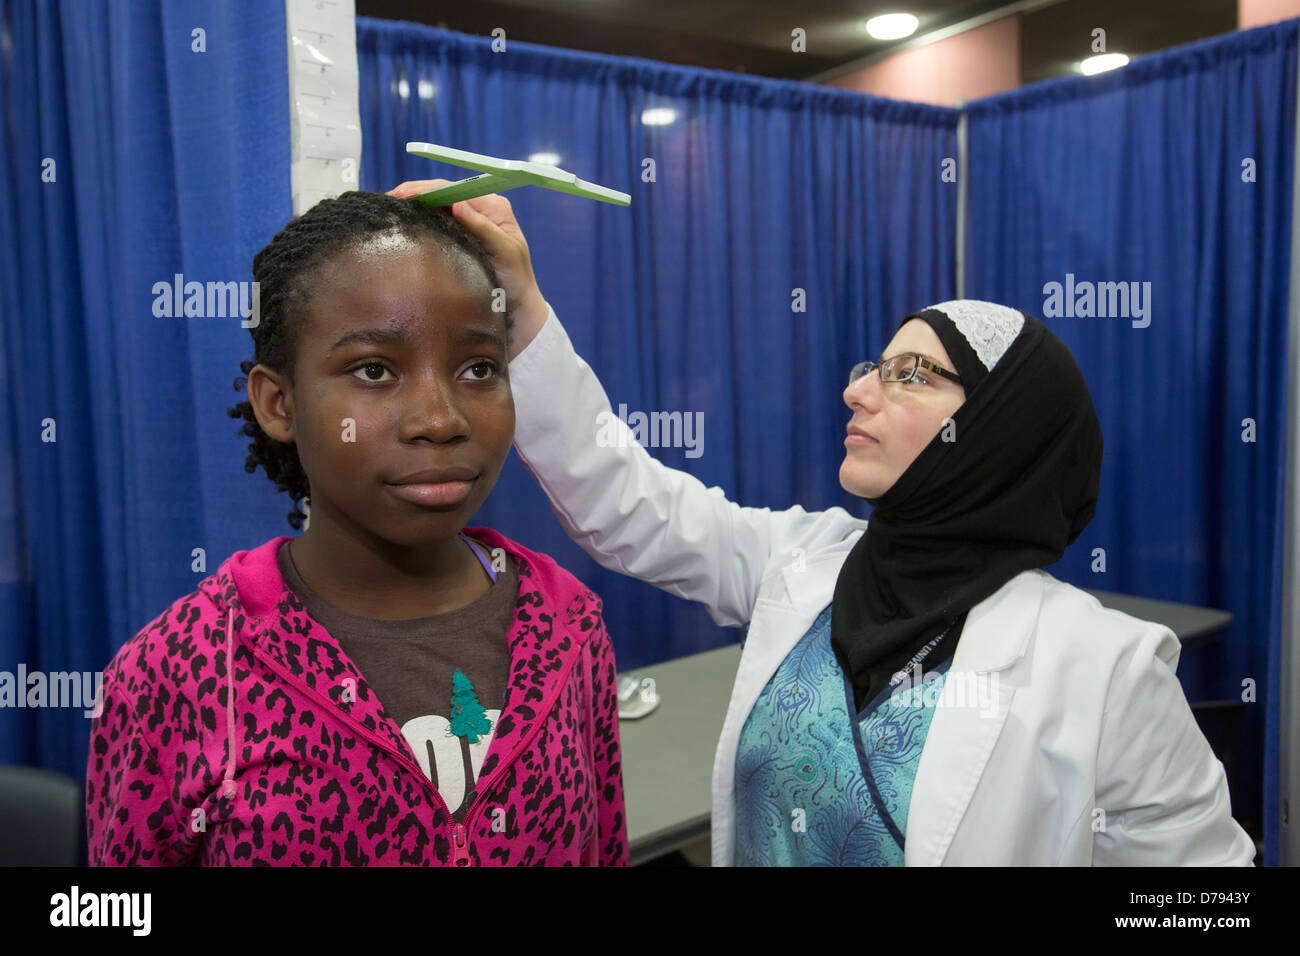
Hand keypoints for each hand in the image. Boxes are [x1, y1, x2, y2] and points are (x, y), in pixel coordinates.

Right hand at [388, 179, 549, 357]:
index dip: (426, 189)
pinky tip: (403, 223)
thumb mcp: (505, 253)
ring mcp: (468, 223)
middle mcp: (480, 209)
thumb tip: (458, 204)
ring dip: (414, 206)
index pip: (454, 189)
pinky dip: (420, 220)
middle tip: (386, 201)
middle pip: (442, 193)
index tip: (400, 194)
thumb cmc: (517, 281)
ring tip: (388, 208)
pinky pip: (437, 223)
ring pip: (437, 207)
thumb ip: (484, 228)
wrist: (519, 309)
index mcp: (493, 207)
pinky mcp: (460, 237)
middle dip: (414, 194)